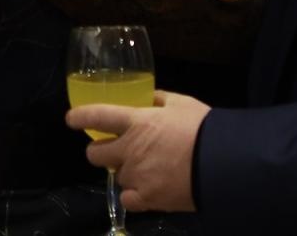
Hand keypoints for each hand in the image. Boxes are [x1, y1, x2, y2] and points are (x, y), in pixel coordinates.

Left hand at [66, 90, 207, 212]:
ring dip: (124, 171)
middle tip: (113, 149)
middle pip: (94, 154)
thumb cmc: (204, 129)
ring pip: (115, 176)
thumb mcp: (181, 104)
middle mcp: (129, 150)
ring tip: (143, 169)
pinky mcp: (148, 198)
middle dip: (100, 150)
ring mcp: (137, 176)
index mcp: (136, 123)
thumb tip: (149, 98)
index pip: (96, 117)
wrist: (225, 164)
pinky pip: (128, 198)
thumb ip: (159, 99)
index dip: (79, 117)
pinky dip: (133, 195)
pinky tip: (144, 189)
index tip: (71, 119)